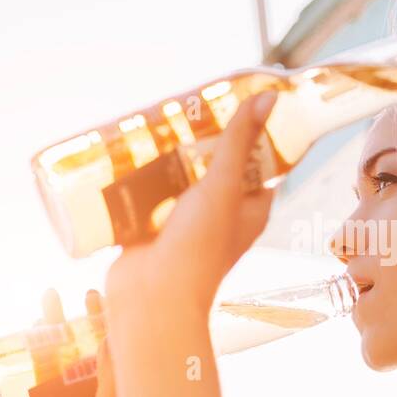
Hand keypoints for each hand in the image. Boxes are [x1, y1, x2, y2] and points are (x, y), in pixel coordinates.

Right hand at [23, 289, 117, 396]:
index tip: (96, 295)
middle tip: (65, 294)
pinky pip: (36, 389)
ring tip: (41, 309)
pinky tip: (23, 344)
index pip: (113, 353)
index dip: (106, 323)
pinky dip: (30, 365)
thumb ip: (110, 385)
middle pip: (83, 354)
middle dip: (74, 325)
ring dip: (49, 339)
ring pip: (58, 368)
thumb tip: (116, 339)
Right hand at [104, 91, 278, 316]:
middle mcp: (221, 218)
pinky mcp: (152, 231)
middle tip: (183, 106)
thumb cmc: (198, 248)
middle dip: (199, 141)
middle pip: (213, 169)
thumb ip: (240, 141)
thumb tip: (270, 97)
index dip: (252, 136)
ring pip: (178, 182)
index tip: (234, 104)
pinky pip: (147, 198)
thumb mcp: (224, 185)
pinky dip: (139, 178)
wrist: (152, 299)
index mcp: (250, 211)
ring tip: (152, 122)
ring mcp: (185, 226)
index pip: (260, 166)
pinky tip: (125, 152)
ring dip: (166, 157)